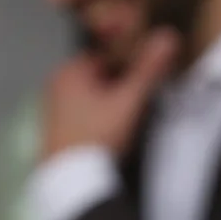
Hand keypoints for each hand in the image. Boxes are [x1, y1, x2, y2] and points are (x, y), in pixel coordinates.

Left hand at [38, 30, 179, 158]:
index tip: (141, 83)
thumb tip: (168, 38)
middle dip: (119, 87)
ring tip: (121, 124)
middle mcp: (56, 84)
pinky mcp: (55, 128)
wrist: (72, 181)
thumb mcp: (129, 101)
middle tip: (134, 107)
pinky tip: (107, 135)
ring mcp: (53, 107)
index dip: (128, 67)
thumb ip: (148, 70)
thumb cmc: (97, 137)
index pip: (107, 55)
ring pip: (92, 97)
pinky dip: (96, 120)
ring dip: (109, 105)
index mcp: (70, 70)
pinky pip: (83, 115)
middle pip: (100, 76)